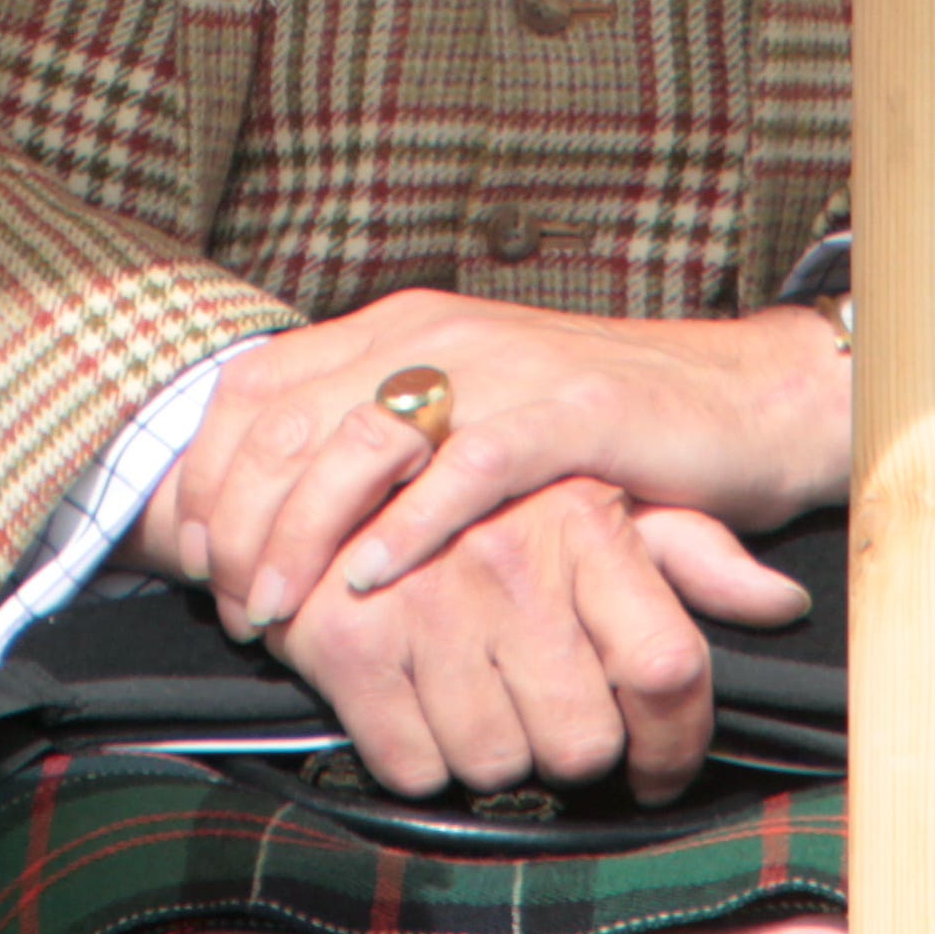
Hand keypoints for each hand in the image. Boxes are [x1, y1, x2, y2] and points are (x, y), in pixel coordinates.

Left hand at [143, 289, 852, 639]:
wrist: (735, 399)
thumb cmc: (589, 431)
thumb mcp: (467, 416)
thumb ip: (382, 440)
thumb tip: (277, 505)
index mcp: (399, 327)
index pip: (262, 383)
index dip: (215, 469)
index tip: (199, 552)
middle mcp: (436, 333)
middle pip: (295, 418)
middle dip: (244, 518)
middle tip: (231, 602)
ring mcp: (502, 368)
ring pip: (362, 440)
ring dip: (305, 533)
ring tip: (278, 607)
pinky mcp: (567, 414)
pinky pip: (465, 469)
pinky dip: (408, 528)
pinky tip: (371, 582)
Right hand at [253, 471, 802, 803]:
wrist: (336, 454)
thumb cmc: (495, 495)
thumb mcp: (604, 497)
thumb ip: (691, 550)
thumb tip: (780, 602)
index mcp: (580, 518)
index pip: (667, 670)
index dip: (675, 744)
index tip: (659, 769)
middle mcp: (506, 557)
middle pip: (584, 741)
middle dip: (575, 751)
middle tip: (551, 719)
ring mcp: (423, 603)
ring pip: (499, 765)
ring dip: (497, 755)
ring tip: (484, 702)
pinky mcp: (345, 645)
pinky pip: (415, 768)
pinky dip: (422, 759)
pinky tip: (424, 707)